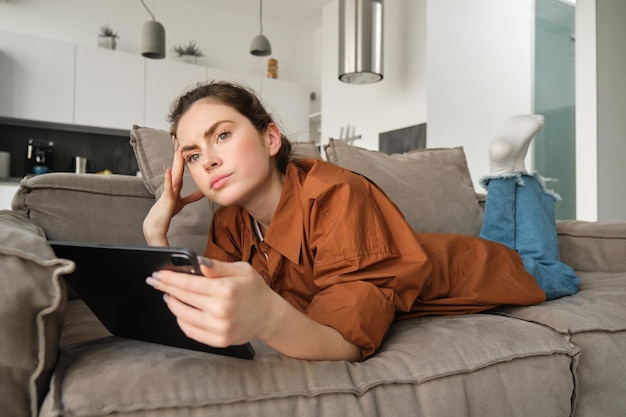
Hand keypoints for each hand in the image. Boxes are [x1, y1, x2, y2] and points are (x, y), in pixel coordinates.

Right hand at [143, 140, 203, 245]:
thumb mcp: (183, 202)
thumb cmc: (167, 212)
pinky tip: (168, 170)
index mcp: (176, 184)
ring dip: (176, 162)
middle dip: (178, 152)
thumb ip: (193, 196)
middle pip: (177, 166)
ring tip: (177, 149)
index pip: (180, 167)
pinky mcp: (167, 199)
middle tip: (177, 138)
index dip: (182, 156)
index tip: (182, 144)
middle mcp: (172, 185)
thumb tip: (204, 192)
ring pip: (174, 174)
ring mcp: (169, 191)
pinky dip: (168, 179)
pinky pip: (168, 187)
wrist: (156, 224)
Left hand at [146, 258, 280, 346]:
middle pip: (183, 298)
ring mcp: (219, 327)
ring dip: (172, 304)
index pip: (188, 283)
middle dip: (166, 288)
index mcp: (226, 289)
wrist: (269, 316)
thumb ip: (218, 267)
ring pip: (183, 316)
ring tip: (169, 296)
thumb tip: (197, 262)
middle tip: (155, 282)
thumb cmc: (255, 290)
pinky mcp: (218, 340)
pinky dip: (181, 321)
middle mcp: (221, 310)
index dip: (170, 278)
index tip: (157, 275)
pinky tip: (180, 312)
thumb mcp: (241, 270)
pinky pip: (190, 331)